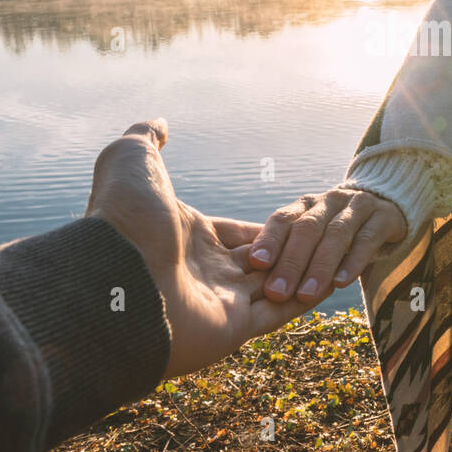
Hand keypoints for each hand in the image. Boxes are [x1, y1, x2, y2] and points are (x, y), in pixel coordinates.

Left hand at [85, 119, 312, 379]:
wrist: (114, 274)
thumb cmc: (121, 216)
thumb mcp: (131, 159)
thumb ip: (147, 137)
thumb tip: (161, 123)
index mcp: (187, 236)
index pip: (237, 233)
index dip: (267, 229)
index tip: (298, 220)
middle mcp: (203, 271)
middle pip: (259, 262)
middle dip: (290, 253)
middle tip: (325, 241)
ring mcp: (217, 303)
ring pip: (273, 288)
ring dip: (302, 277)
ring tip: (337, 263)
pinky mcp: (231, 329)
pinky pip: (276, 316)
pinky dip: (303, 303)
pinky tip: (330, 287)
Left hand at [251, 189, 406, 303]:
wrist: (386, 207)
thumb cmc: (338, 231)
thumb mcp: (314, 234)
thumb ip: (291, 250)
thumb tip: (255, 282)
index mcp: (306, 205)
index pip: (283, 218)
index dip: (269, 239)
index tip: (257, 263)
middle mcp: (329, 202)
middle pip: (308, 228)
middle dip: (291, 262)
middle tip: (277, 292)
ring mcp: (358, 207)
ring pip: (336, 234)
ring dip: (320, 266)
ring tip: (306, 294)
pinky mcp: (384, 218)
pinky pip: (367, 239)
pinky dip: (353, 261)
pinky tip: (341, 282)